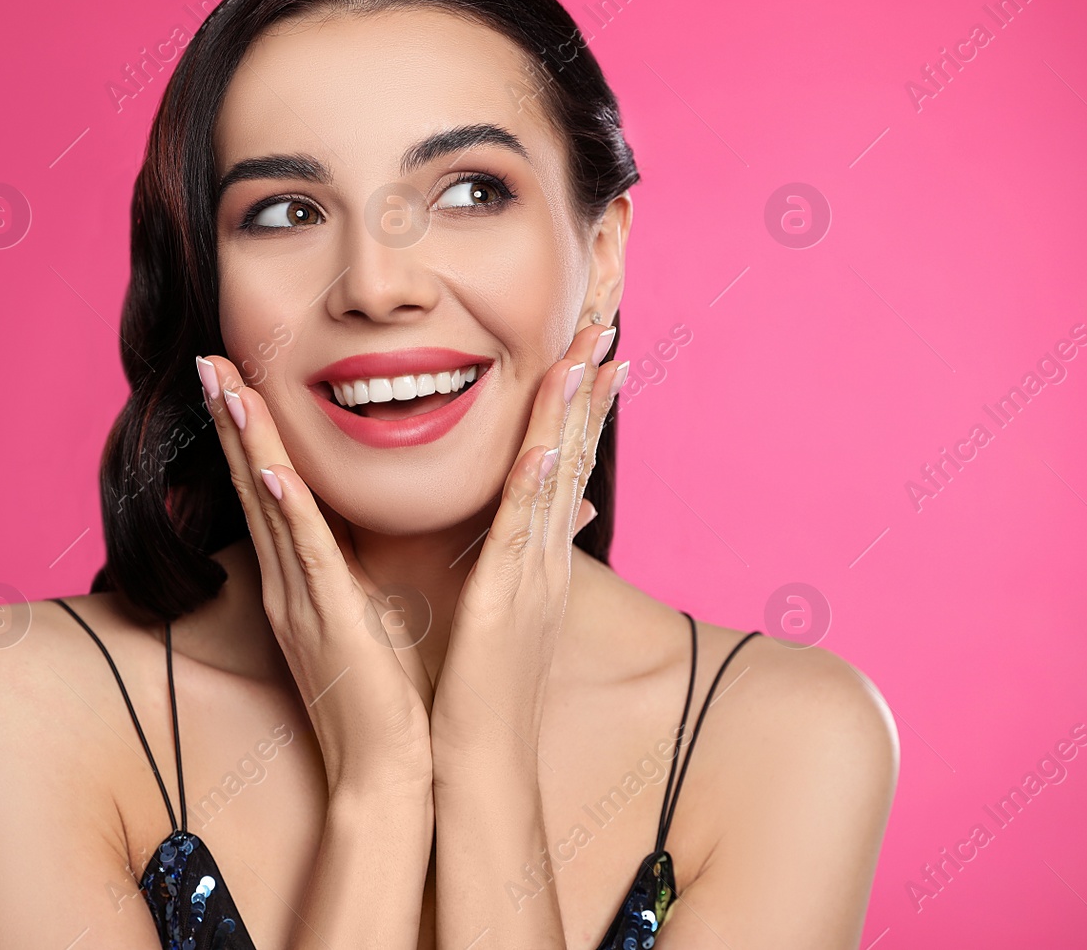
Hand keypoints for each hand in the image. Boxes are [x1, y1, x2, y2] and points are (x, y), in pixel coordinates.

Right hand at [197, 353, 432, 796]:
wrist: (385, 770)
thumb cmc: (387, 697)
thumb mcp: (377, 615)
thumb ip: (372, 569)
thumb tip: (390, 529)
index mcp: (305, 579)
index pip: (273, 491)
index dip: (254, 434)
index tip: (238, 377)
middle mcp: (291, 582)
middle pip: (256, 484)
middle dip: (233, 420)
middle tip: (209, 358)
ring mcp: (302, 600)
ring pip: (271, 506)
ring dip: (248, 444)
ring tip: (225, 385)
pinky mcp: (329, 620)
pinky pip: (307, 557)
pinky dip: (288, 513)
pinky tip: (272, 471)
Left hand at [428, 323, 626, 768]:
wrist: (481, 762)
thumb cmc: (480, 691)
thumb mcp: (498, 611)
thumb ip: (503, 563)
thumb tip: (504, 530)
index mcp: (537, 556)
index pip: (563, 464)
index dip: (581, 406)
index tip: (592, 350)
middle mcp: (546, 556)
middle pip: (572, 457)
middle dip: (590, 388)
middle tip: (606, 324)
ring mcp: (532, 575)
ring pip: (555, 480)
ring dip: (571, 415)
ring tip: (586, 355)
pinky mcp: (505, 600)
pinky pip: (521, 532)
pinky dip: (535, 484)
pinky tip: (545, 443)